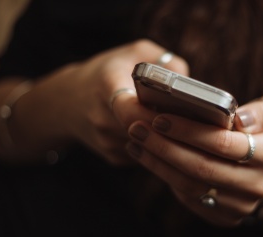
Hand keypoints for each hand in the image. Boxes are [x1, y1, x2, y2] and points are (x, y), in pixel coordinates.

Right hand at [28, 39, 187, 164]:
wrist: (67, 102)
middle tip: (195, 121)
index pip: (130, 109)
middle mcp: (102, 118)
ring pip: (149, 146)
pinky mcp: (114, 158)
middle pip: (145, 131)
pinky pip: (145, 155)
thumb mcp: (134, 53)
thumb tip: (190, 86)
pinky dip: (158, 146)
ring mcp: (107, 142)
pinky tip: (165, 133)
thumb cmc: (108, 72)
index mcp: (106, 86)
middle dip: (171, 128)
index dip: (156, 114)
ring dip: (167, 139)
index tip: (177, 111)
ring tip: (185, 126)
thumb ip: (165, 62)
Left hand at [126, 95, 262, 226]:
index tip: (160, 118)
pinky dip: (163, 175)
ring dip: (157, 162)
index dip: (189, 131)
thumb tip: (240, 120)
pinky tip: (146, 156)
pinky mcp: (223, 217)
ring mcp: (239, 206)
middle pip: (201, 167)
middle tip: (137, 128)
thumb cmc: (262, 133)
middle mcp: (257, 185)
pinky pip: (188, 197)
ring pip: (190, 185)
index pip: (223, 143)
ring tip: (136, 141)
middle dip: (164, 147)